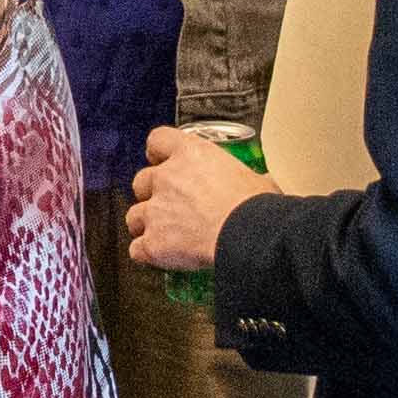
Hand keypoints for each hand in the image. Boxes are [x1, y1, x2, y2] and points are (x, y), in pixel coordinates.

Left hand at [122, 131, 256, 278]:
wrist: (248, 235)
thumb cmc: (256, 206)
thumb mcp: (257, 178)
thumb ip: (246, 178)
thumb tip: (263, 183)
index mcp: (191, 154)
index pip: (158, 140)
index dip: (158, 153)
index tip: (162, 161)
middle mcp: (166, 178)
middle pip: (141, 181)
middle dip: (151, 193)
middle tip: (169, 205)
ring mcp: (155, 210)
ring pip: (134, 216)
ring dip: (145, 224)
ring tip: (163, 234)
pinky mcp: (153, 242)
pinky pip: (137, 249)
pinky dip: (146, 254)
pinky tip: (161, 257)